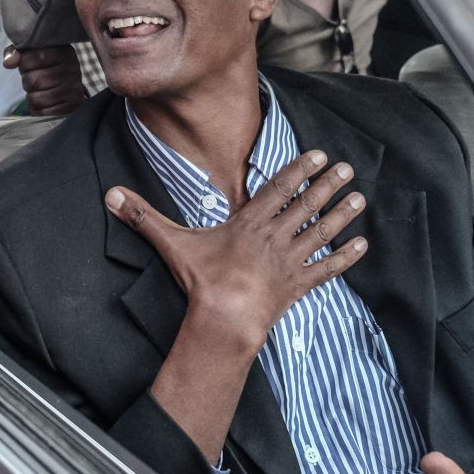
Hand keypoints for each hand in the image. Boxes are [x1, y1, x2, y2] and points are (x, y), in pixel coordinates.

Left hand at [5, 44, 83, 115]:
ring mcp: (73, 89)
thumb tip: (8, 63)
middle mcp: (71, 68)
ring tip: (42, 91)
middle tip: (36, 80)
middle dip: (27, 83)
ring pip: (35, 99)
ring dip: (32, 97)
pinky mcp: (71, 107)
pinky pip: (42, 113)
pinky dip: (38, 111)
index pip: (27, 60)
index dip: (23, 65)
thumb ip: (16, 52)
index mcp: (61, 51)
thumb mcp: (33, 53)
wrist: (70, 87)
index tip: (31, 65)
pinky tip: (46, 103)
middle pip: (31, 81)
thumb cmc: (46, 67)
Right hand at [104, 150, 367, 354]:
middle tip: (348, 169)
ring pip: (320, 232)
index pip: (278, 190)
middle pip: (306, 206)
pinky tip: (361, 246)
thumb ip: (144, 217)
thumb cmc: (201, 280)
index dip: (299, 171)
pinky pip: (326, 269)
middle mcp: (275, 237)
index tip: (319, 156)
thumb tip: (111, 195)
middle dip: (328, 186)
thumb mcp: (171, 243)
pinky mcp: (297, 286)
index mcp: (249, 223)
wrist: (226, 318)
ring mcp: (289, 261)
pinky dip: (345, 258)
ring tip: (359, 198)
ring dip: (341, 214)